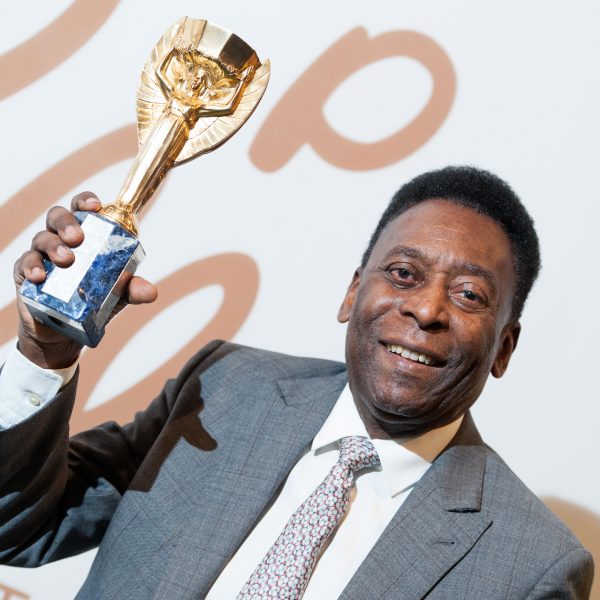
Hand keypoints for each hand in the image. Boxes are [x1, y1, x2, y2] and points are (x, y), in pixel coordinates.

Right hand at [13, 192, 157, 368]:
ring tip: (66, 260)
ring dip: (54, 246)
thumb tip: (151, 292)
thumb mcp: (116, 295)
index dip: (86, 201)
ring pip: (42, 238)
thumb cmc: (92, 301)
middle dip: (67, 223)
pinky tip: (40, 276)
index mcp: (85, 235)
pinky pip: (25, 263)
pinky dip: (32, 266)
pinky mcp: (26, 273)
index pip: (82, 209)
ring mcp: (42, 255)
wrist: (64, 332)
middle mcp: (61, 239)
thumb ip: (132, 289)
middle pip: (58, 216)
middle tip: (78, 238)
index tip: (96, 207)